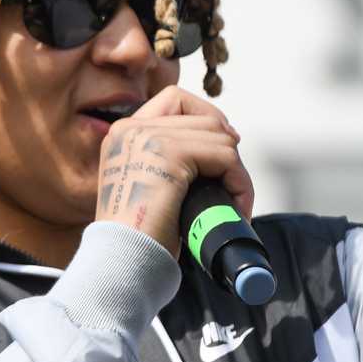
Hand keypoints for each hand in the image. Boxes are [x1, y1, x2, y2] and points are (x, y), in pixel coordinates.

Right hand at [95, 89, 255, 257]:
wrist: (123, 260)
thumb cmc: (139, 237)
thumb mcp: (149, 186)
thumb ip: (170, 160)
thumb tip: (221, 145)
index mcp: (123, 134)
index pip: (176, 101)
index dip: (208, 118)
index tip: (225, 149)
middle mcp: (131, 129)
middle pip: (205, 117)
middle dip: (228, 153)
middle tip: (232, 188)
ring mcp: (147, 137)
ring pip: (220, 136)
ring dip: (237, 173)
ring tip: (234, 205)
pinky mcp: (169, 153)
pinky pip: (225, 157)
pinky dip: (239, 183)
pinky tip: (236, 208)